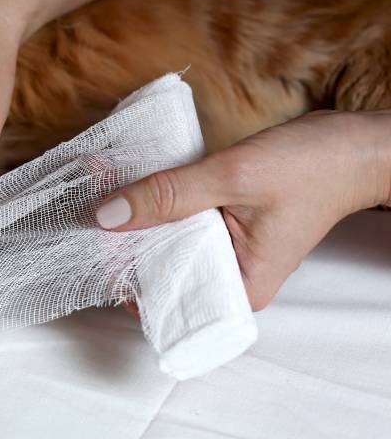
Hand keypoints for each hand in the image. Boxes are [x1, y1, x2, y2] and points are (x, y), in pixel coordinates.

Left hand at [96, 110, 390, 309]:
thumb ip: (169, 196)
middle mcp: (227, 276)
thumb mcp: (232, 178)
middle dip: (120, 236)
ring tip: (97, 183)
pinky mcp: (217, 225)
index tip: (88, 240)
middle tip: (85, 200)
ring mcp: (222, 250)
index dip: (122, 271)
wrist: (352, 144)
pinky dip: (151, 200)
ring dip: (131, 213)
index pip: (163, 294)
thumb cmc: (311, 167)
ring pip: (161, 240)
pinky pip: (174, 219)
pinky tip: (122, 179)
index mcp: (238, 287)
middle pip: (156, 268)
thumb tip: (108, 216)